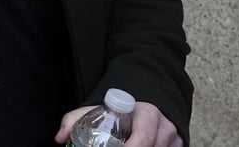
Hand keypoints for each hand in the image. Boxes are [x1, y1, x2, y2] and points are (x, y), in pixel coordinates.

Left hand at [55, 101, 181, 146]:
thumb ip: (75, 119)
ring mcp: (175, 138)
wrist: (146, 96)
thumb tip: (59, 138)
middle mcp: (165, 126)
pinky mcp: (180, 144)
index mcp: (146, 113)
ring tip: (124, 146)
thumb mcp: (98, 108)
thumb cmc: (119, 106)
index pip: (144, 137)